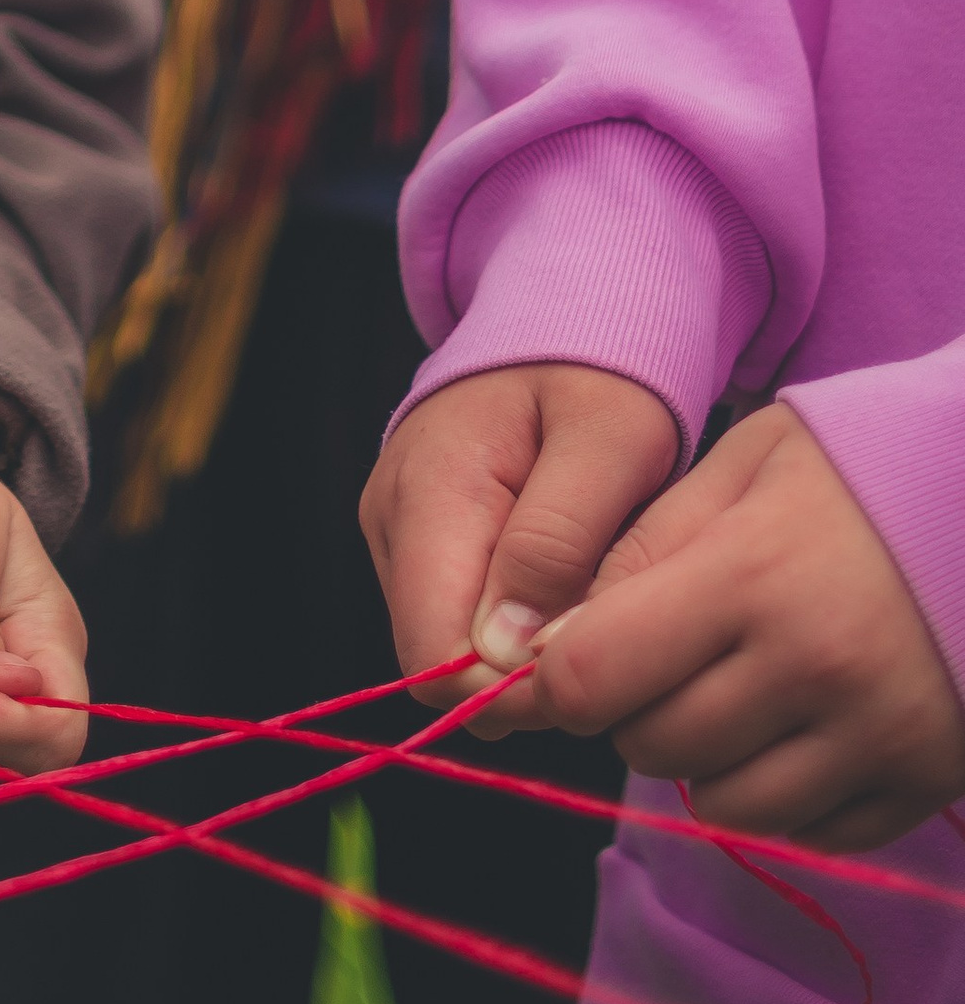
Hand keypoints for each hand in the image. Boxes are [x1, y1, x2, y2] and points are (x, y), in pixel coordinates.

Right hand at [361, 361, 678, 718]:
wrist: (564, 316)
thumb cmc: (599, 372)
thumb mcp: (611, 440)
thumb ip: (557, 542)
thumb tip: (501, 654)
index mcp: (429, 493)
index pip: (434, 657)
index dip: (513, 688)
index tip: (597, 660)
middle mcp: (391, 521)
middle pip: (441, 663)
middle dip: (527, 670)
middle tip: (611, 620)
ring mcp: (396, 533)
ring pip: (453, 650)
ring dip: (527, 647)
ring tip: (594, 586)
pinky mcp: (416, 543)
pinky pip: (462, 619)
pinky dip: (521, 620)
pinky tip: (569, 577)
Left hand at [523, 406, 964, 852]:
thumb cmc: (866, 470)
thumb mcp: (747, 465)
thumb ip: (645, 544)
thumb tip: (547, 640)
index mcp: (752, 575)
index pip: (591, 676)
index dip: (556, 676)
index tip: (565, 658)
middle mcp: (813, 669)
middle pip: (651, 745)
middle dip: (635, 708)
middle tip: (674, 656)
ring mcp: (877, 736)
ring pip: (724, 804)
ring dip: (708, 759)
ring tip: (742, 689)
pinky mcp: (926, 782)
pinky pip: (809, 832)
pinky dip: (786, 795)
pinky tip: (803, 728)